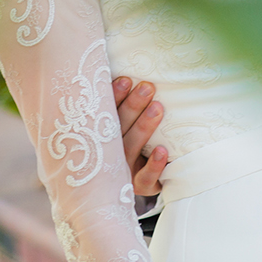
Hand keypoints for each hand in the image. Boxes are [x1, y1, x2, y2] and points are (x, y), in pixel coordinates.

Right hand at [113, 76, 167, 195]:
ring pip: (131, 148)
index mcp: (99, 136)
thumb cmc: (124, 142)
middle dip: (133, 106)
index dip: (114, 97)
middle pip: (119, 128)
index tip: (126, 79)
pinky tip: (162, 150)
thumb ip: (114, 103)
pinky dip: (153, 165)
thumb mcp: (114, 124)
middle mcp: (108, 153)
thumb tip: (118, 69)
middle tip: (147, 87)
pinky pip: (146, 179)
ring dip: (144, 127)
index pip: (103, 114)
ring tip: (157, 108)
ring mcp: (123, 171)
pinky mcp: (140, 185)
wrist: (113, 192)